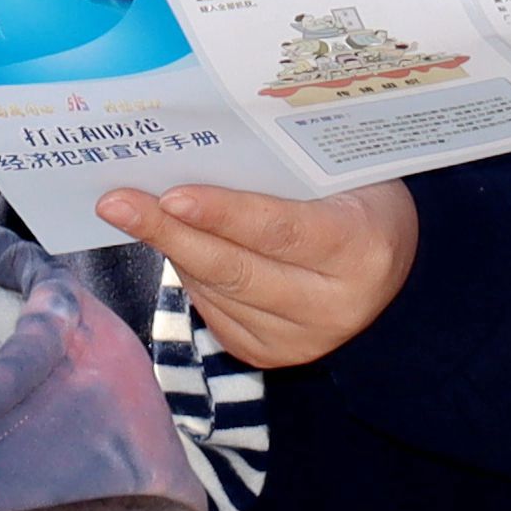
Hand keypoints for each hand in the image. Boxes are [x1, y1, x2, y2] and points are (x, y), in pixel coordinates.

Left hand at [94, 178, 417, 369]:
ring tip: (135, 211)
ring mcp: (301, 340)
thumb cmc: (359, 202)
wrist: (395, 273)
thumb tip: (195, 154)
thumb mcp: (343, 176)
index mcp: (361, 249)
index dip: (224, 214)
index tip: (170, 196)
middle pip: (236, 269)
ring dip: (174, 250)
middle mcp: (333, 306)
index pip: (281, 231)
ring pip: (216, 291)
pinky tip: (177, 244)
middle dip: (169, 233)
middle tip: (116, 202)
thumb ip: (284, 173)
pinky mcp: (271, 356)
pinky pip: (213, 310)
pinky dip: (190, 274)